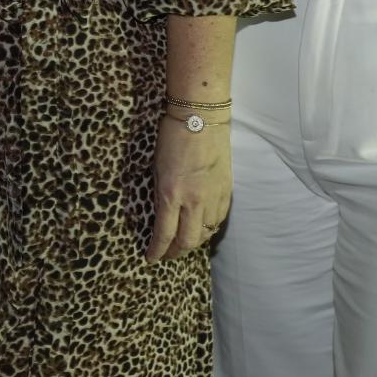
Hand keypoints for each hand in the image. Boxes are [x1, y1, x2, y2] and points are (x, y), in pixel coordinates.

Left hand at [145, 115, 230, 260]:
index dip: (157, 251)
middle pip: (188, 241)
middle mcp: (194, 201)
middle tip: (167, 255)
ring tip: (184, 243)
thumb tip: (161, 215)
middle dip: (176, 252)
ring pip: (206, 233)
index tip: (150, 258)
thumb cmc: (171, 137)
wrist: (200, 117)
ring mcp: (213, 197)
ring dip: (194, 242)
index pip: (165, 234)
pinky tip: (202, 228)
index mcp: (171, 194)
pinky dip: (209, 228)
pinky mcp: (226, 191)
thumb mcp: (156, 168)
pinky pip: (218, 219)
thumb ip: (160, 195)